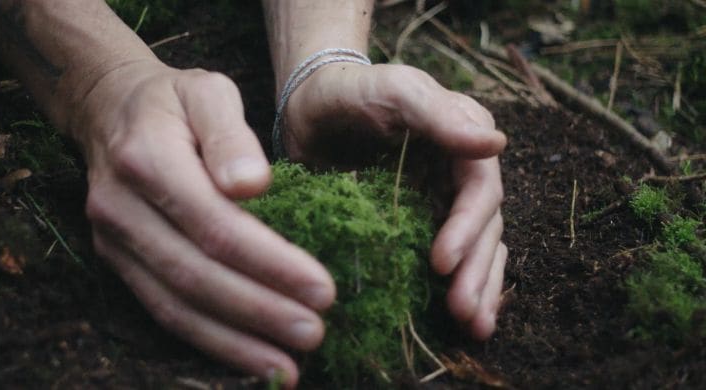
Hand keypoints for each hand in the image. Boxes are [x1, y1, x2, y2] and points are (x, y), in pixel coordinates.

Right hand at [72, 59, 334, 387]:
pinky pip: (163, 312)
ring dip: (235, 342)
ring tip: (288, 367)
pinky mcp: (118, 264)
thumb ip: (230, 134)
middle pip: (196, 274)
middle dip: (260, 310)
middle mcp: (121, 208)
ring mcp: (114, 242)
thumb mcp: (208, 92)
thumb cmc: (174, 102)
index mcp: (147, 159)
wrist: (109, 112)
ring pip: (176, 306)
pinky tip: (249, 359)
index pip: (215, 224)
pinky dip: (209, 341)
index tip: (321, 288)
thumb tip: (252, 185)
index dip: (269, 262)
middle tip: (315, 332)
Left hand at [284, 63, 506, 339]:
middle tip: (464, 314)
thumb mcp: (394, 91)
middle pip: (483, 229)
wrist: (312, 105)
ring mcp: (441, 201)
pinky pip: (447, 257)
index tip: (442, 264)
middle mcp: (461, 175)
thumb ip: (438, 115)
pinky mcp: (416, 223)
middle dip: (477, 272)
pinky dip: (456, 286)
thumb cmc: (352, 91)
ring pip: (474, 249)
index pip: (479, 192)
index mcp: (465, 141)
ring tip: (473, 328)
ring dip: (477, 288)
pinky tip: (457, 321)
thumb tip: (497, 144)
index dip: (467, 230)